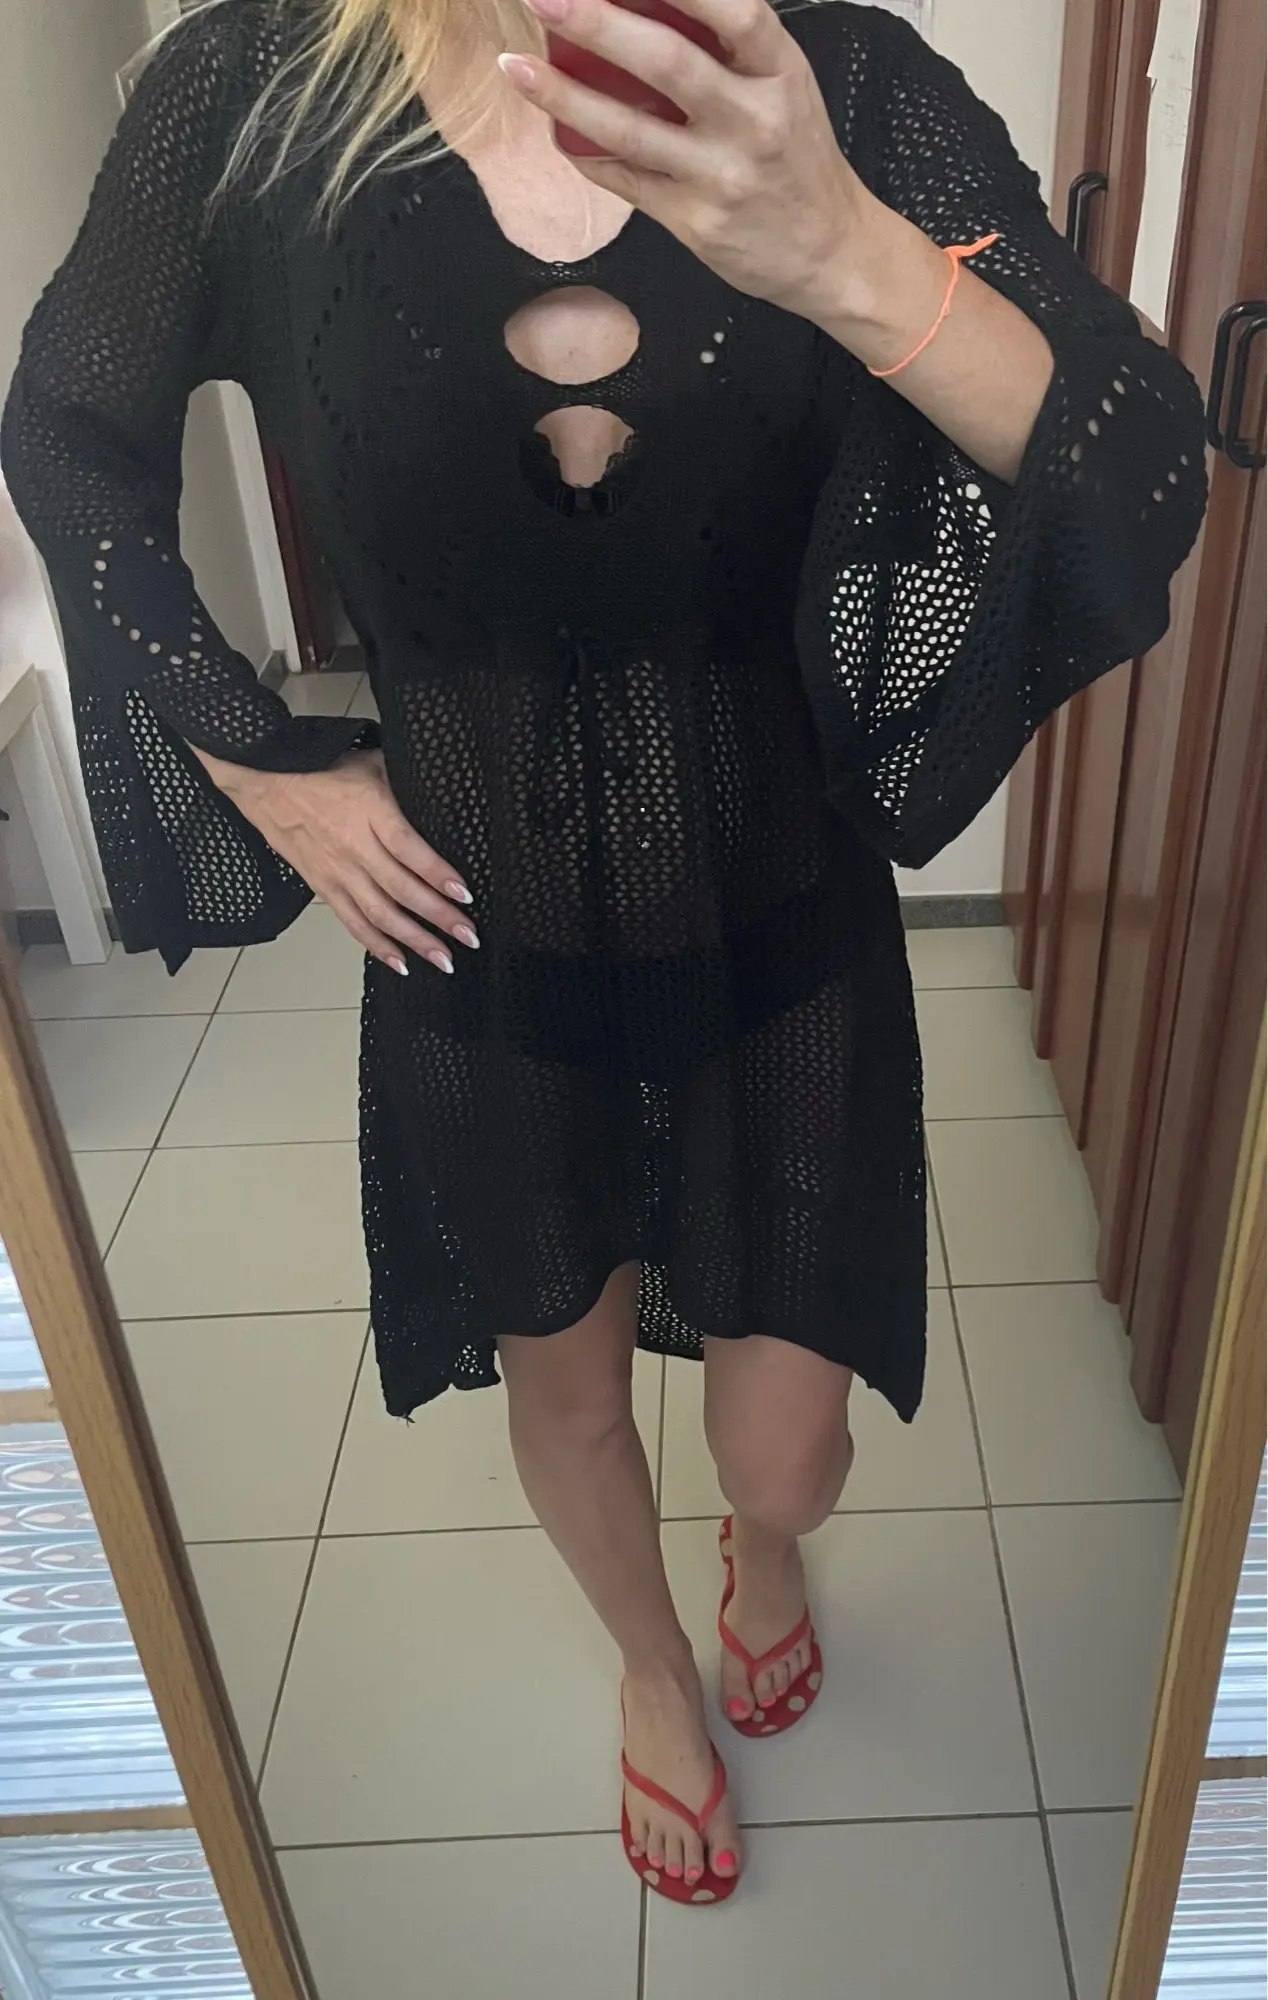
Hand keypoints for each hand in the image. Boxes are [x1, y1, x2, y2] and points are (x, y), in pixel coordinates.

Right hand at [202, 748, 477, 975]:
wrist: (264, 782)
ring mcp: (337, 871)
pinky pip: (352, 922)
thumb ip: (404, 783)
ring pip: (379, 914)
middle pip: (400, 889)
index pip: (408, 848)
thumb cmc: (318, 771)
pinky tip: (401, 962)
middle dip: (438, 917)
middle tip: (468, 936)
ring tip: (443, 959)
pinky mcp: (323, 887)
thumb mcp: (370, 763)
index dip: (437, 873)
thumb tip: (442, 790)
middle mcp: (353, 846)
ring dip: (414, 940)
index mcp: (369, 811)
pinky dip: (377, 945)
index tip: (464, 893)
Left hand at [498, 0, 878, 320]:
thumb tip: (650, 4)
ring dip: (565, 96)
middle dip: (598, 24)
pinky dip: (586, 154)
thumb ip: (731, 48)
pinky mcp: (695, 223)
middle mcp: (754, 122)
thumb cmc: (798, 159)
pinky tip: (555, 130)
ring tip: (516, 70)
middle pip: (667, 62)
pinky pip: (627, 182)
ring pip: (631, 131)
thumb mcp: (785, 87)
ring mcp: (721, 176)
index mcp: (780, 74)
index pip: (735, 11)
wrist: (830, 253)